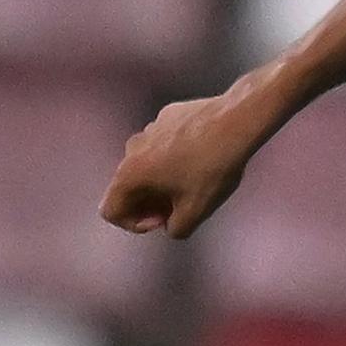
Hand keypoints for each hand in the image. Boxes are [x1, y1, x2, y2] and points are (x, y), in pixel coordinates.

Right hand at [100, 91, 268, 240]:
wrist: (234, 122)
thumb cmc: (212, 168)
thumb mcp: (195, 212)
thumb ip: (175, 229)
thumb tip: (171, 225)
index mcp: (130, 174)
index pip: (111, 211)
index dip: (134, 223)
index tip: (162, 219)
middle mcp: (132, 150)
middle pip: (127, 187)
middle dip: (149, 203)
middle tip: (178, 207)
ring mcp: (149, 129)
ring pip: (146, 165)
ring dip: (162, 180)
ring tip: (193, 183)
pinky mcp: (167, 116)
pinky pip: (161, 146)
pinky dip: (173, 159)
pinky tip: (201, 159)